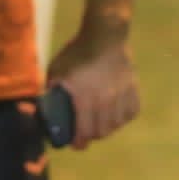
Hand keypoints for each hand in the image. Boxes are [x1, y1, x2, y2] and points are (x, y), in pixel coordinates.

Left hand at [46, 26, 138, 149]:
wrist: (105, 35)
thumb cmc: (77, 53)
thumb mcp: (56, 70)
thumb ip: (51, 91)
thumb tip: (45, 107)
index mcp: (84, 97)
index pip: (84, 130)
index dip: (79, 142)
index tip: (75, 144)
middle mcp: (106, 99)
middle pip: (102, 131)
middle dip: (92, 136)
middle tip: (86, 133)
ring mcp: (122, 94)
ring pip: (118, 124)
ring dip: (109, 128)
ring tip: (101, 124)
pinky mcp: (133, 87)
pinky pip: (132, 111)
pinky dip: (124, 117)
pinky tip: (117, 114)